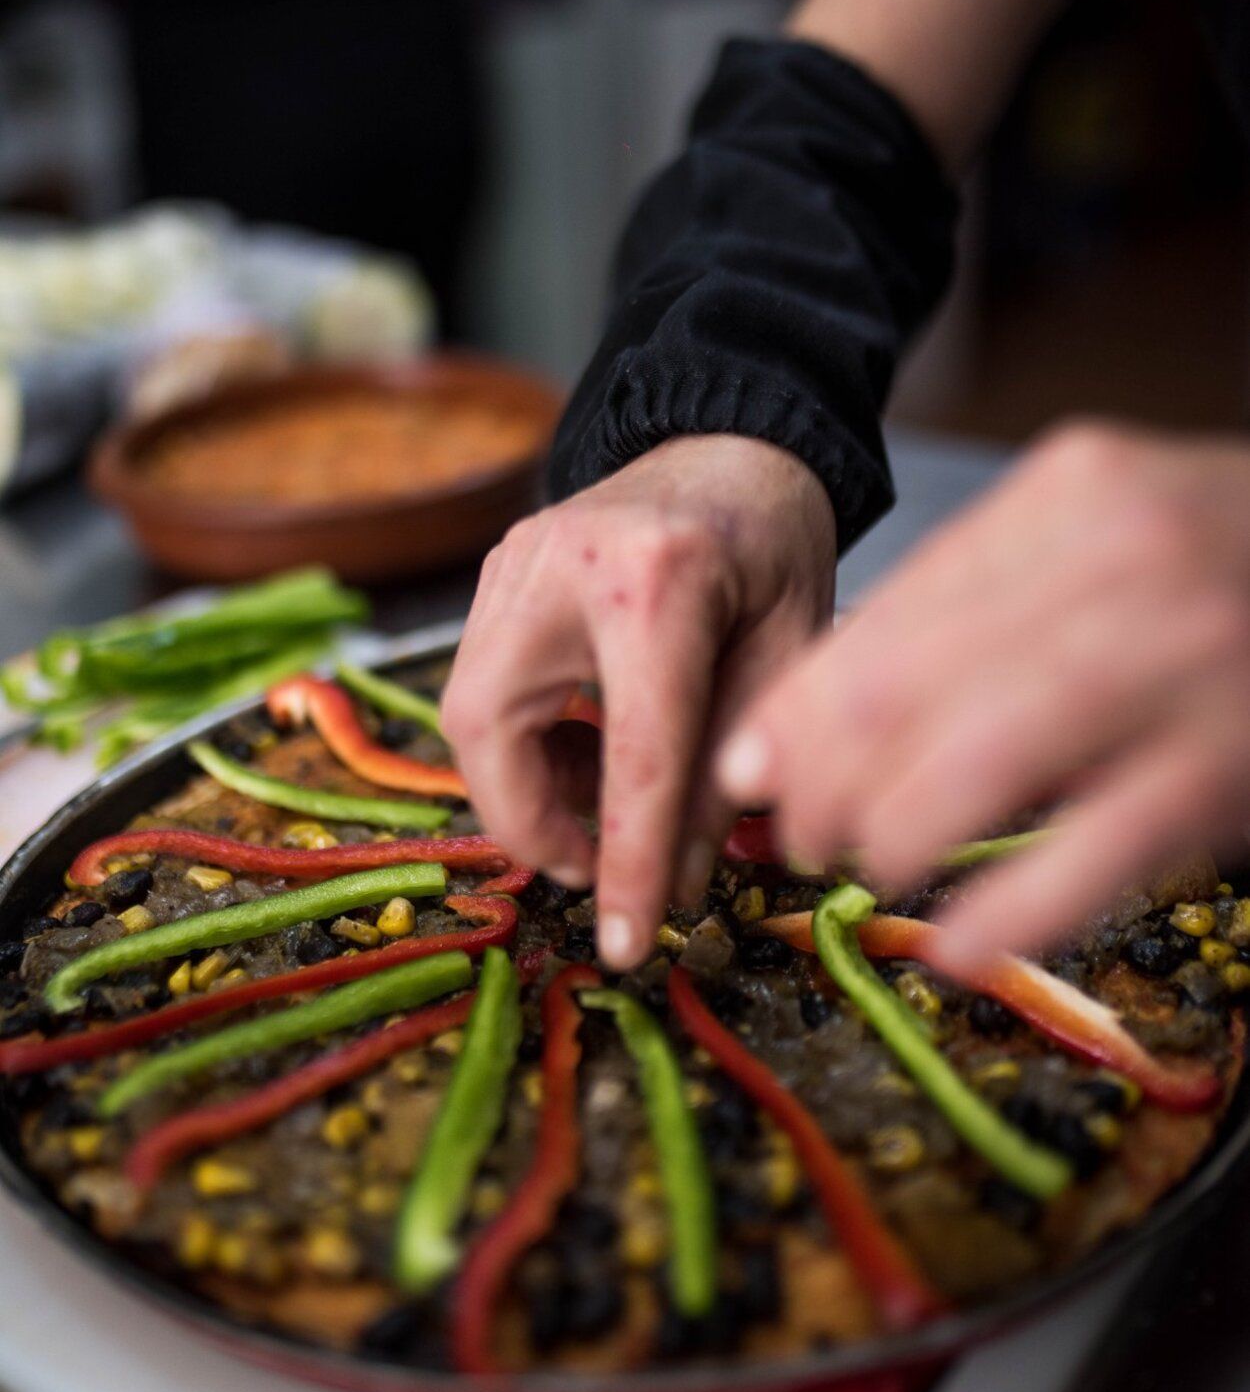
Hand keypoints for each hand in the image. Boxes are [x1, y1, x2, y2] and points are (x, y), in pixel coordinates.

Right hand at [442, 435, 835, 967]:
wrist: (729, 445)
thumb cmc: (774, 550)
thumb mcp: (789, 658)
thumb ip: (734, 769)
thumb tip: (678, 885)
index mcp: (658, 582)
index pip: (633, 754)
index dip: (629, 862)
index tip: (627, 946)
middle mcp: (560, 564)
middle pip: (492, 732)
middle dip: (534, 825)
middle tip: (600, 865)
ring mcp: (511, 563)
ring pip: (469, 718)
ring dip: (529, 787)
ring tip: (606, 799)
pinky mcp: (494, 574)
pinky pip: (481, 689)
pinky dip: (525, 744)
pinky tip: (587, 745)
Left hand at [717, 423, 1249, 971]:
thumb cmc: (1224, 567)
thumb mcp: (1103, 535)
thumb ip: (974, 603)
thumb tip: (812, 713)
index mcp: (1068, 494)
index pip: (887, 615)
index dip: (796, 710)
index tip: (751, 769)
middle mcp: (1120, 562)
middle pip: (904, 691)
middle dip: (822, 783)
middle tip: (801, 835)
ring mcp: (1181, 663)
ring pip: (973, 769)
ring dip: (890, 837)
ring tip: (869, 867)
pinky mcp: (1227, 765)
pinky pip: (1085, 857)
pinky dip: (1002, 914)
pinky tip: (955, 945)